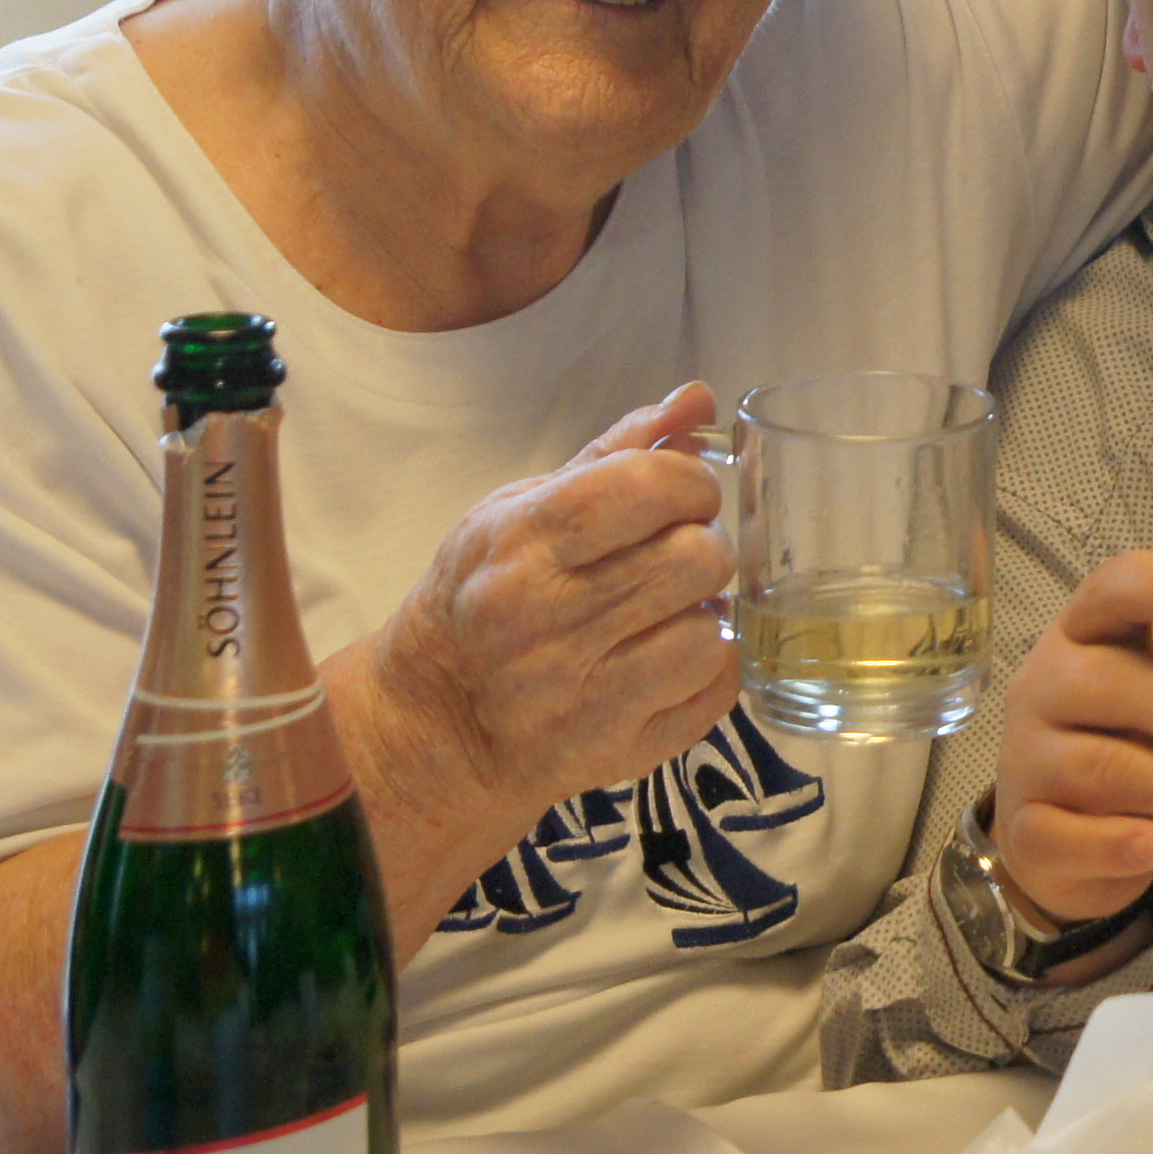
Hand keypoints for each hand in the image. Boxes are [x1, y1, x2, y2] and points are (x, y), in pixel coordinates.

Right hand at [331, 388, 743, 852]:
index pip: (646, 488)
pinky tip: (670, 656)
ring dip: (705, 612)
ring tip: (669, 610)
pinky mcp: (615, 753)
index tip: (684, 495)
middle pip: (695, 558)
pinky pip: (716, 691)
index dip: (691, 482)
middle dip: (702, 545)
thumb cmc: (483, 600)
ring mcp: (579, 698)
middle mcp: (543, 624)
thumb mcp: (521, 512)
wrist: (436, 724)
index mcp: (520, 549)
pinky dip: (710, 666)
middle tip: (674, 555)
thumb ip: (616, 454)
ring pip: (710, 628)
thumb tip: (696, 400)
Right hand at [992, 550, 1152, 932]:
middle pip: (1113, 682)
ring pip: (1104, 765)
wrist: (1067, 836)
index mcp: (1096, 632)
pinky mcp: (1028, 830)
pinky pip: (1064, 835)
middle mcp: (1051, 684)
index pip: (1111, 589)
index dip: (1152, 587)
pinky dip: (1114, 844)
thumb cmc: (1144, 739)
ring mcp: (1031, 759)